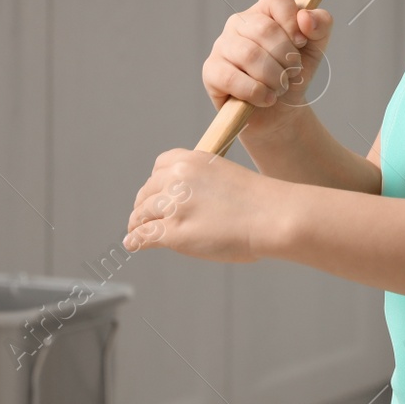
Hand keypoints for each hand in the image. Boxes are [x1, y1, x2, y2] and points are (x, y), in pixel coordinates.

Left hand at [124, 148, 277, 262]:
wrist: (272, 216)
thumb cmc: (258, 201)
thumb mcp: (224, 175)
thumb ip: (200, 183)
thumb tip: (184, 201)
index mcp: (193, 159)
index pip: (159, 166)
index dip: (156, 183)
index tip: (157, 194)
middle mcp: (178, 178)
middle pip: (147, 191)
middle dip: (145, 204)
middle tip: (145, 217)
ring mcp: (174, 205)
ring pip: (142, 214)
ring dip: (138, 223)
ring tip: (137, 231)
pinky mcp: (173, 232)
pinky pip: (143, 235)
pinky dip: (135, 240)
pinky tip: (133, 244)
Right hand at [203, 0, 332, 137]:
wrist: (282, 112)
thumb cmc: (295, 73)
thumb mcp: (317, 48)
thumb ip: (321, 24)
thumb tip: (305, 17)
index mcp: (264, 10)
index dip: (292, 20)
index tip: (301, 43)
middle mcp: (239, 22)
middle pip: (265, 28)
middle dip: (286, 57)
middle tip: (292, 73)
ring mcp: (222, 45)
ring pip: (249, 54)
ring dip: (274, 77)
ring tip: (280, 88)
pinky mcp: (211, 70)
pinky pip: (231, 78)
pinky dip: (256, 92)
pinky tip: (265, 98)